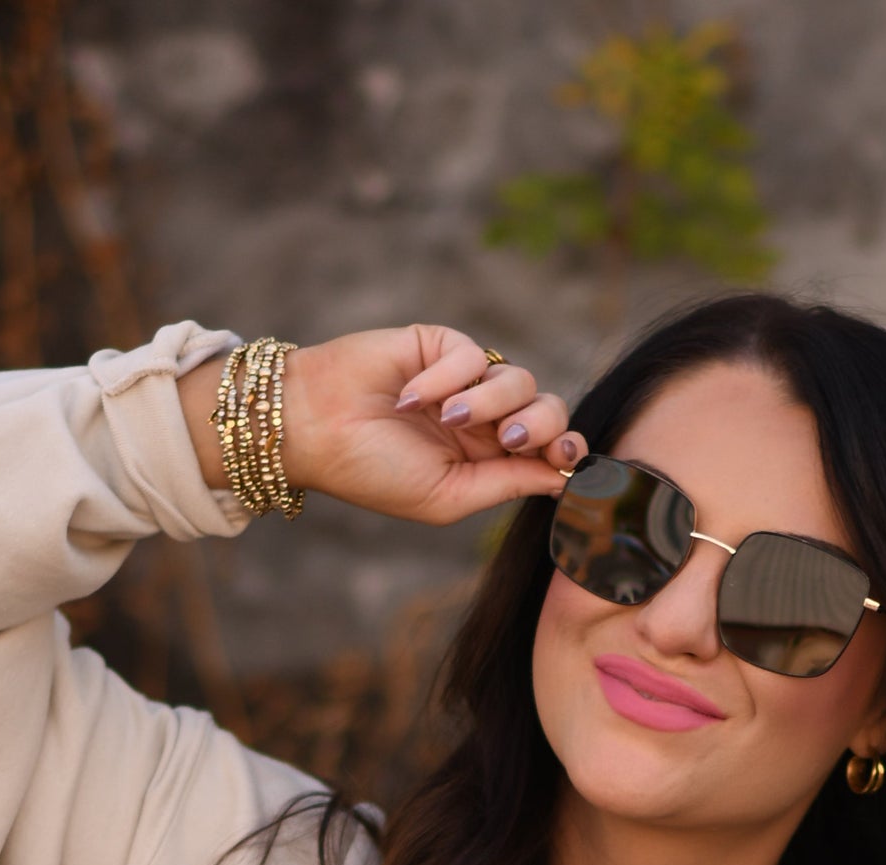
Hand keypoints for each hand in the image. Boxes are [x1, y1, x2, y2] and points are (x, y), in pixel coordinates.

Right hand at [180, 326, 583, 527]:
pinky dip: (448, 377)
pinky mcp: (442, 346)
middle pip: (548, 410)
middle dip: (541, 426)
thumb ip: (507, 484)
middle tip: (510, 440)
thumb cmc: (375, 473)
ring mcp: (466, 382)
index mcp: (488, 462)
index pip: (550, 450)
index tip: (565, 458)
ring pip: (519, 381)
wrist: (317, 429)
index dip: (568, 450)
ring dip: (490, 403)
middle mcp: (484, 421)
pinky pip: (475, 355)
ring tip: (446, 417)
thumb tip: (564, 478)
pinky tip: (412, 397)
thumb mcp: (448, 496)